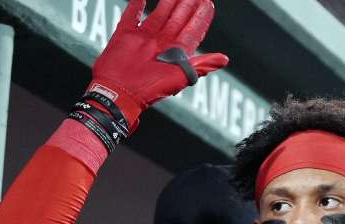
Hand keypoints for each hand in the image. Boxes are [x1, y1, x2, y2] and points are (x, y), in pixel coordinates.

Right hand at [90, 0, 226, 128]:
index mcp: (175, 53)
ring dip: (167, 1)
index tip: (208, 4)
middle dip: (187, 4)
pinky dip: (136, 4)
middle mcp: (160, 44)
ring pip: (159, 14)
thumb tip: (224, 60)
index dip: (201, 17)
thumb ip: (201, 66)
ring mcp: (143, 38)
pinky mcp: (125, 35)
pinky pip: (132, 15)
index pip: (192, 30)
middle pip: (177, 19)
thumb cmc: (149, 90)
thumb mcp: (179, 78)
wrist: (119, 94)